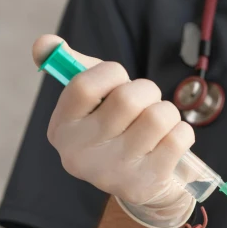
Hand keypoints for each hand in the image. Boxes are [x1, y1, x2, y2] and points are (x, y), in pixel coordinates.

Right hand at [33, 35, 195, 226]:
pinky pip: (180, 136)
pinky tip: (168, 142)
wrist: (139, 185)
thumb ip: (72, 66)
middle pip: (128, 98)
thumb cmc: (115, 130)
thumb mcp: (91, 102)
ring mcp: (114, 172)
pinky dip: (182, 131)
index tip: (118, 80)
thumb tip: (44, 43)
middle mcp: (81, 155)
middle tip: (144, 103)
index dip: (110, 73)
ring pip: (159, 116)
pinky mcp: (146, 184)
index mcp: (62, 129)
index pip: (84, 85)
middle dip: (147, 91)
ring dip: (167, 111)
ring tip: (157, 124)